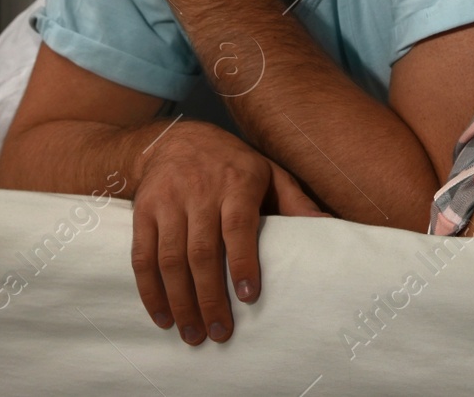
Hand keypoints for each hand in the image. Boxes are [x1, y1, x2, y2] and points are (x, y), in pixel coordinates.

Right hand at [130, 121, 325, 344]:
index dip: (242, 262)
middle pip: (201, 252)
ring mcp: (168, 202)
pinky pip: (143, 256)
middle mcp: (200, 192)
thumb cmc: (233, 165)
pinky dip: (151, 290)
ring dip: (180, 301)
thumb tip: (330, 225)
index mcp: (237, 184)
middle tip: (219, 333)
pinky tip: (163, 316)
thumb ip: (296, 202)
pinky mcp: (143, 211)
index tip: (249, 297)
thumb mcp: (269, 173)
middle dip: (209, 297)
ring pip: (170, 259)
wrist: (177, 139)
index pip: (237, 226)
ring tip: (193, 334)